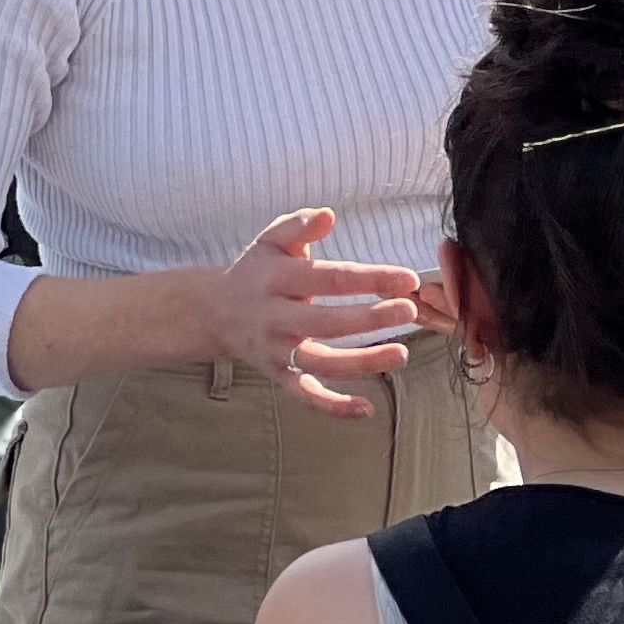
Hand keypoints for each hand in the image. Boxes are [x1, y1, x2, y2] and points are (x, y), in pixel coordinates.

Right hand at [212, 210, 423, 418]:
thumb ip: (299, 225)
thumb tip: (327, 214)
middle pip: (327, 322)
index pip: (329, 278)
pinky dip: (333, 406)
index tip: (407, 278)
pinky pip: (305, 395)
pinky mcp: (278, 376)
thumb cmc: (258, 271)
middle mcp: (276, 318)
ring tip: (401, 354)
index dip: (370, 278)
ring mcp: (277, 351)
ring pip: (320, 363)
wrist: (214, 313)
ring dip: (362, 362)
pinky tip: (366, 408)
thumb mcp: (272, 240)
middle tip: (409, 310)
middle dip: (370, 318)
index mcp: (277, 279)